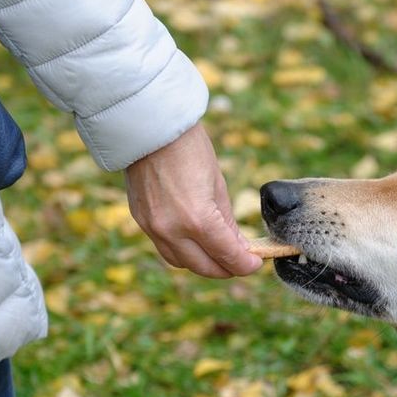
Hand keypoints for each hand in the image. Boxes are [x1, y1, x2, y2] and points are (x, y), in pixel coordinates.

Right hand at [123, 123, 261, 277]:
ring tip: (218, 255)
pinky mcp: (141, 221)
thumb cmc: (189, 148)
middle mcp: (173, 230)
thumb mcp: (218, 184)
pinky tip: (195, 242)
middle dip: (226, 268)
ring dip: (203, 264)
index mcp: (198, 219)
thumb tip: (238, 246)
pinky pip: (165, 249)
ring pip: (183, 263)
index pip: (227, 256)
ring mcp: (153, 228)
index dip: (245, 264)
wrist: (150, 128)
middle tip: (240, 262)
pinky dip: (183, 252)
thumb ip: (227, 221)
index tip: (255, 263)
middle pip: (205, 267)